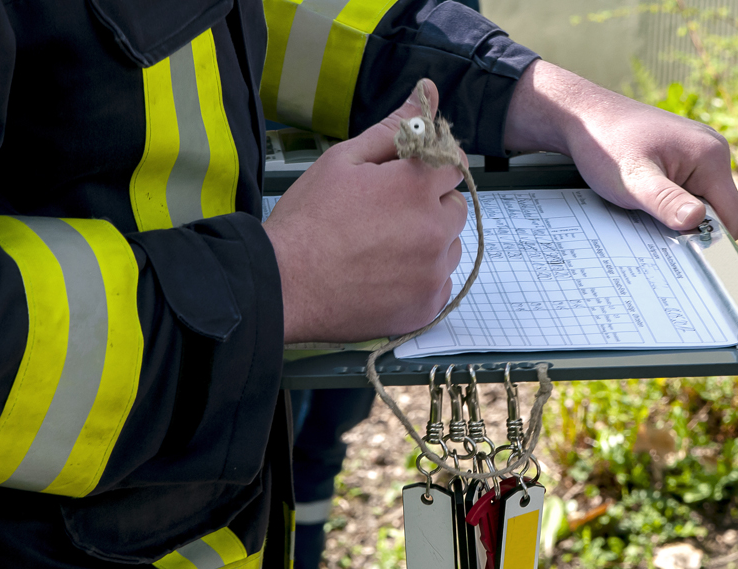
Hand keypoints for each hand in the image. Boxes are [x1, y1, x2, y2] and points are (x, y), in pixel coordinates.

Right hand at [264, 80, 467, 343]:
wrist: (284, 286)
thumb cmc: (308, 219)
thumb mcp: (344, 160)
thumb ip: (393, 127)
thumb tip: (428, 92)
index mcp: (418, 186)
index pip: (453, 165)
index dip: (426, 170)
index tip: (402, 181)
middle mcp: (435, 229)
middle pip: (453, 207)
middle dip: (428, 206)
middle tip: (383, 217)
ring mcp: (433, 273)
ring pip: (450, 246)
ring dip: (428, 242)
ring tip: (380, 248)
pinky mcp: (427, 307)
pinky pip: (440, 283)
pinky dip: (421, 278)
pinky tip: (385, 274)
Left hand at [503, 61, 737, 237]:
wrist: (582, 116)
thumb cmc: (605, 144)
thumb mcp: (633, 180)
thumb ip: (666, 201)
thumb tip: (698, 220)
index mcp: (711, 156)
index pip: (732, 217)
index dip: (711, 239)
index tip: (680, 250)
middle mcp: (713, 151)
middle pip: (717, 212)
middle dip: (690, 226)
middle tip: (654, 228)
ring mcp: (699, 152)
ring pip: (700, 202)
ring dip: (677, 215)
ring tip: (645, 208)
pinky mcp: (684, 156)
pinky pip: (687, 190)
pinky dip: (669, 202)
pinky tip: (644, 197)